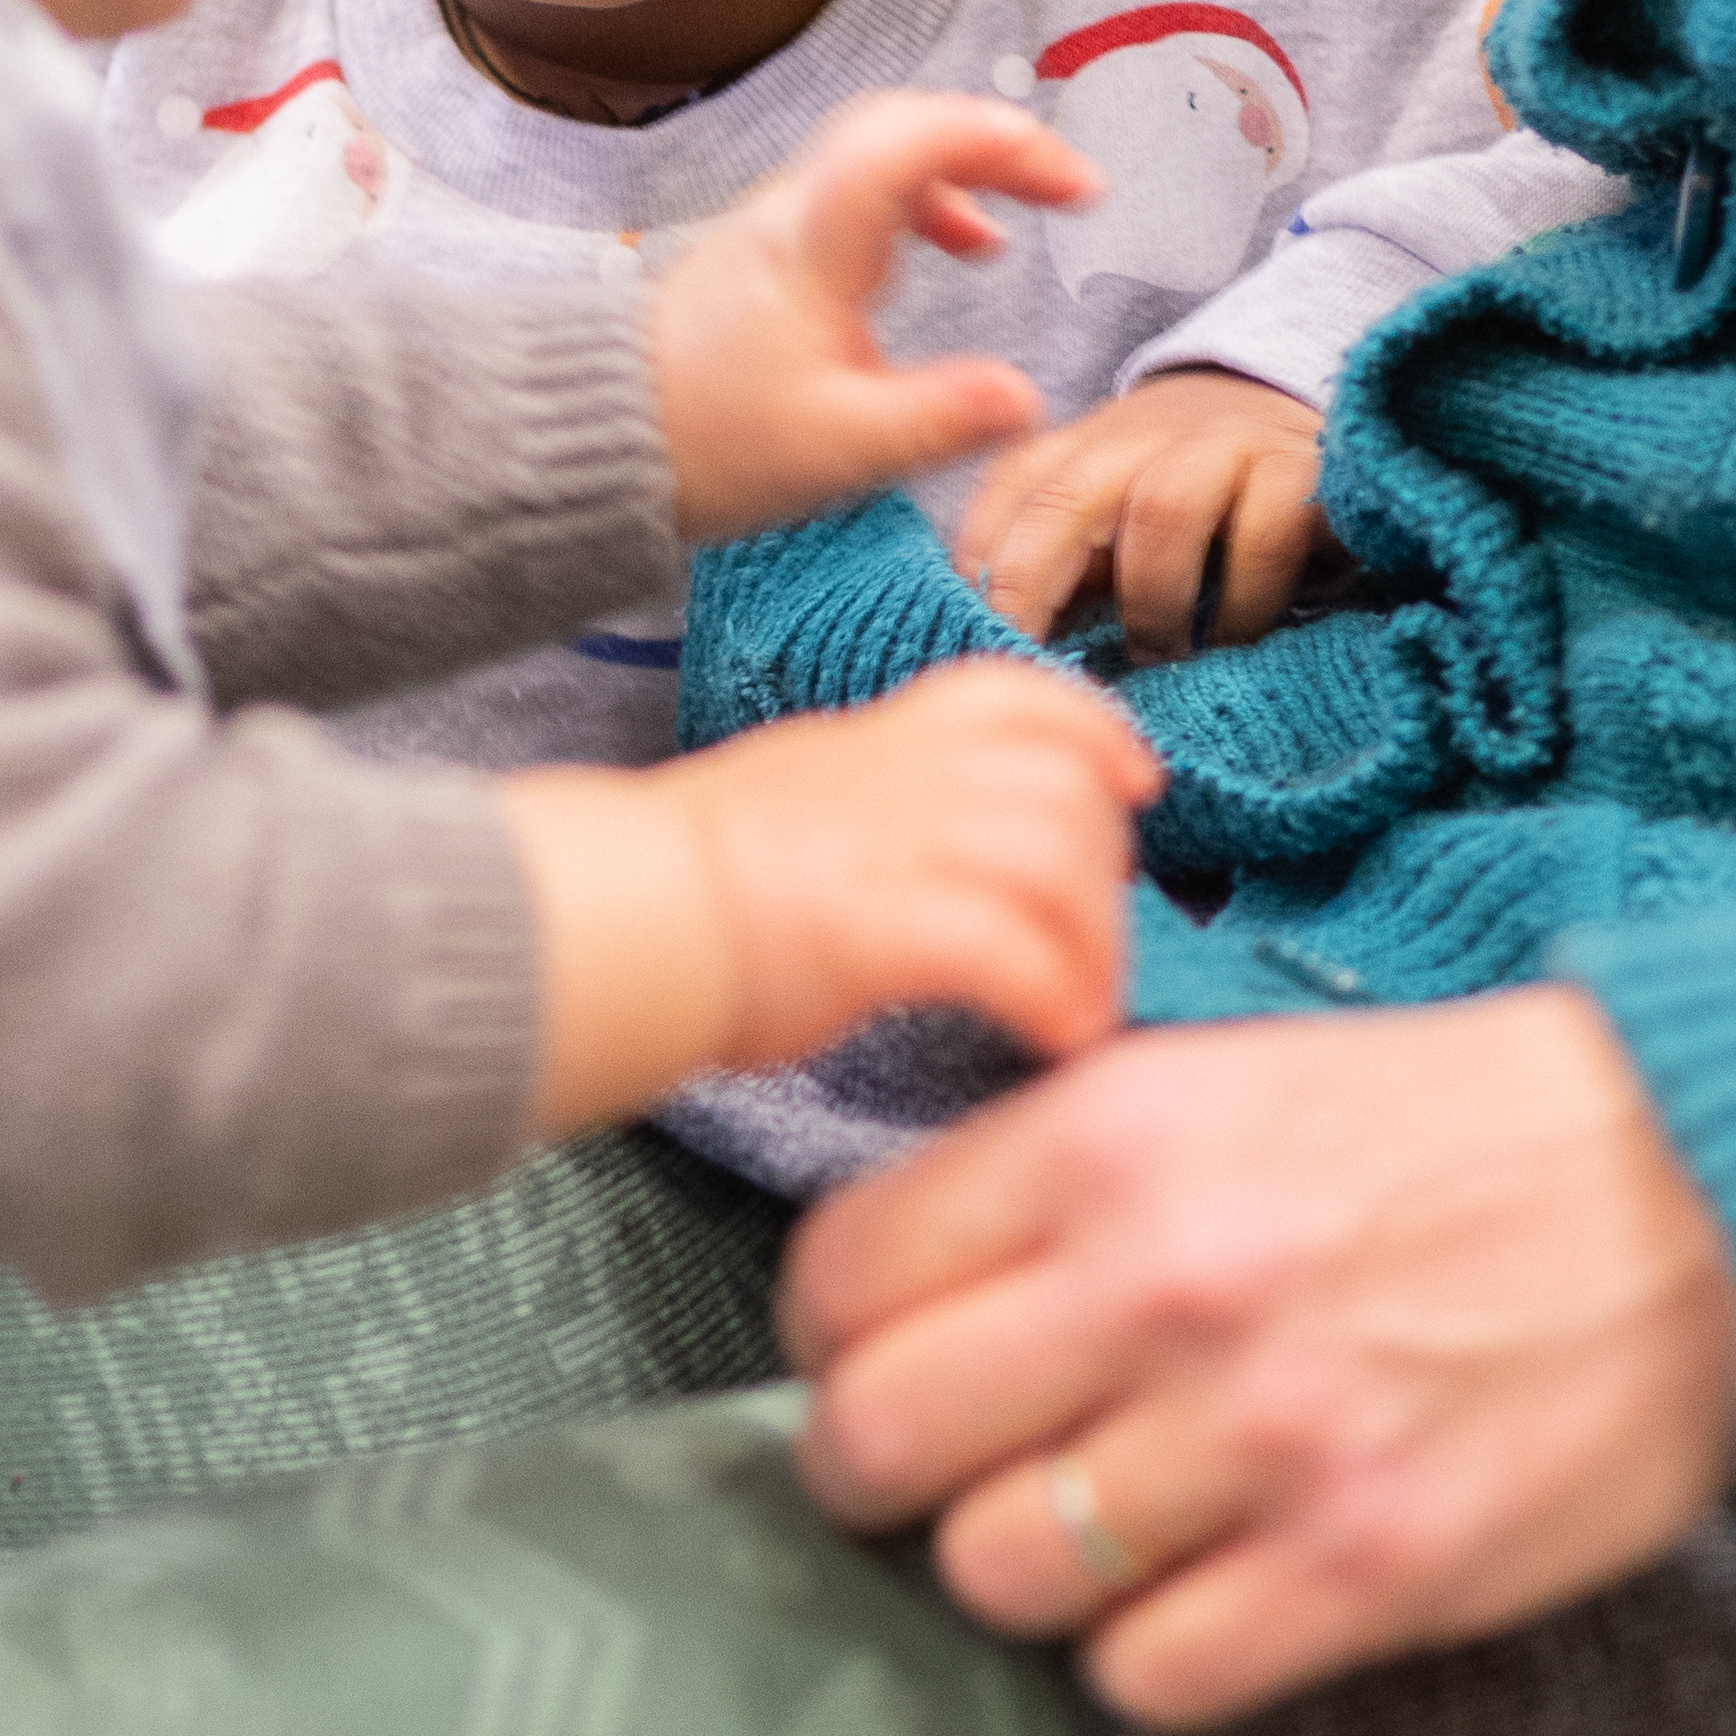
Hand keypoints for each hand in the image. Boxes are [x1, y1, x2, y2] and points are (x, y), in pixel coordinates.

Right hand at [503, 659, 1152, 1130]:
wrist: (601, 921)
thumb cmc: (673, 893)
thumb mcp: (787, 806)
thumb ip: (870, 814)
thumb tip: (926, 861)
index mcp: (867, 742)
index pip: (1011, 696)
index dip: (1094, 734)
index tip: (1134, 785)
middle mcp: (892, 776)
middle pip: (1062, 787)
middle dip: (1106, 871)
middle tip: (1097, 947)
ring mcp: (890, 844)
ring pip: (1057, 861)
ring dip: (1093, 945)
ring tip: (1083, 1009)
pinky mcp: (879, 926)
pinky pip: (1014, 950)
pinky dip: (1055, 995)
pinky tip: (1055, 1038)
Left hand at [640, 90, 1101, 545]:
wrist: (592, 445)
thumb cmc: (704, 445)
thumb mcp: (840, 449)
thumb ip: (941, 418)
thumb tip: (1026, 398)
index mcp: (812, 245)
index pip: (913, 141)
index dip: (1004, 142)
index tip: (1075, 187)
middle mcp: (790, 215)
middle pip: (900, 127)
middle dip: (992, 143)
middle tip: (1064, 186)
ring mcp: (775, 229)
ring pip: (875, 157)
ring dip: (954, 174)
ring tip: (1009, 233)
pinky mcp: (768, 256)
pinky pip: (855, 196)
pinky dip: (915, 207)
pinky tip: (949, 254)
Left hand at [781, 987, 1735, 1734]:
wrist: (1731, 1194)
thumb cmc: (1472, 1134)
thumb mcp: (1237, 1077)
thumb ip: (1067, 1173)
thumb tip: (905, 1287)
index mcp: (1110, 1137)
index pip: (838, 1284)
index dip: (841, 1346)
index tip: (888, 1366)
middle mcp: (1163, 1282)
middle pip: (877, 1446)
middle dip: (893, 1480)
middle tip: (967, 1477)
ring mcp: (1263, 1435)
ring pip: (994, 1577)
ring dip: (1032, 1577)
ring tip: (1118, 1535)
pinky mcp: (1367, 1566)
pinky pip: (1147, 1680)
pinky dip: (1157, 1661)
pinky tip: (1219, 1597)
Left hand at [941, 366, 1326, 661]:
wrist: (1305, 431)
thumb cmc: (1185, 517)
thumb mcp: (1111, 540)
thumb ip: (1057, 583)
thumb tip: (1002, 668)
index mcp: (1078, 454)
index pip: (1006, 498)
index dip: (983, 576)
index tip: (983, 646)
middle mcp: (1142, 438)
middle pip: (1064, 498)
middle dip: (1037, 587)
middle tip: (1045, 673)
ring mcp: (1225, 445)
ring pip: (1165, 508)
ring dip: (1153, 603)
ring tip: (1160, 660)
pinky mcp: (1303, 472)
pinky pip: (1265, 537)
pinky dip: (1242, 604)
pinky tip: (1235, 640)